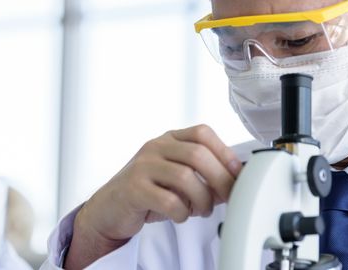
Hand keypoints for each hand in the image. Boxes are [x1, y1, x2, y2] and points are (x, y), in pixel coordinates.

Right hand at [64, 124, 242, 268]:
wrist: (110, 208)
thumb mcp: (177, 177)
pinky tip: (181, 215)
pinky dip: (182, 212)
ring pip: (185, 177)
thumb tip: (235, 182)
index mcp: (169, 139)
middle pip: (198, 154)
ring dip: (202, 199)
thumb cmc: (148, 191)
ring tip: (202, 210)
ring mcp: (142, 166)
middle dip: (220, 179)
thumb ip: (203, 176)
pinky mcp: (133, 188)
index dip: (224, 152)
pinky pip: (169, 200)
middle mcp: (155, 147)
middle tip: (227, 197)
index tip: (237, 172)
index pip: (202, 133)